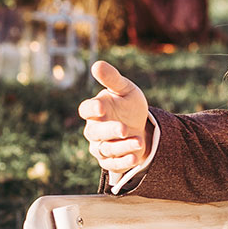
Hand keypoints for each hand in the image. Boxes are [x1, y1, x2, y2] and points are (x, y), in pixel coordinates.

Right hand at [79, 60, 149, 174]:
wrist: (141, 125)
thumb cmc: (128, 104)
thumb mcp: (125, 90)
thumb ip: (112, 79)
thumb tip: (97, 64)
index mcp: (95, 110)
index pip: (86, 110)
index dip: (91, 109)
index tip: (101, 107)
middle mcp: (94, 129)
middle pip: (95, 132)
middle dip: (110, 131)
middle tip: (124, 129)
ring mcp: (101, 146)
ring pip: (106, 149)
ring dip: (122, 147)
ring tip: (139, 141)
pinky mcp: (110, 160)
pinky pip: (113, 164)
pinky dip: (123, 162)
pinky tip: (135, 158)